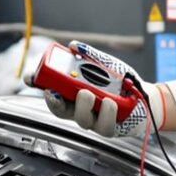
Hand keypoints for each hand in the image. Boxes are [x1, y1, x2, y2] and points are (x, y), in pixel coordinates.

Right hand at [25, 41, 164, 137]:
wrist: (144, 95)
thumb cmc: (120, 82)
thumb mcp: (103, 64)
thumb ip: (88, 55)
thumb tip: (73, 46)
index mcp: (73, 93)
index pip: (50, 90)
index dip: (37, 85)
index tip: (31, 78)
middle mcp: (80, 109)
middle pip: (60, 110)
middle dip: (55, 102)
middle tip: (57, 91)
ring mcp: (93, 120)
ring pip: (81, 120)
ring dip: (82, 106)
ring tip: (89, 93)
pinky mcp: (109, 128)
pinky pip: (104, 126)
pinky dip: (105, 114)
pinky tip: (109, 103)